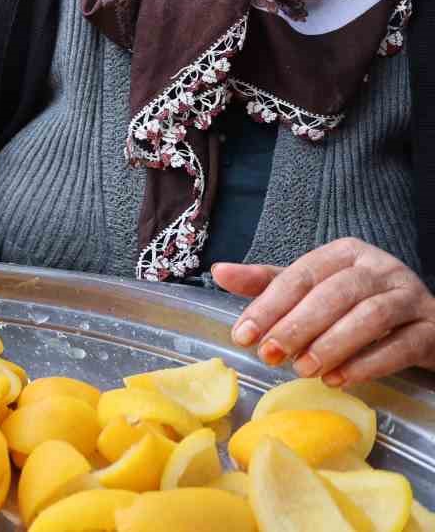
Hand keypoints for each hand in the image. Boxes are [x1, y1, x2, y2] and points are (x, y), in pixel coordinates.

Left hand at [213, 238, 434, 385]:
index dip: (269, 304)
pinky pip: (402, 344)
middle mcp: (380, 267)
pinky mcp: (432, 328)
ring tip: (304, 370)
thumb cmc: (355, 306)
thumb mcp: (312, 291)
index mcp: (345, 253)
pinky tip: (339, 379)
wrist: (423, 325)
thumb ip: (269, 284)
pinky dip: (368, 363)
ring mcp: (410, 295)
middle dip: (297, 326)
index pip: (301, 274)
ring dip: (332, 345)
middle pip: (335, 293)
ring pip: (371, 316)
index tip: (242, 335)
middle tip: (270, 355)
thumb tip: (219, 272)